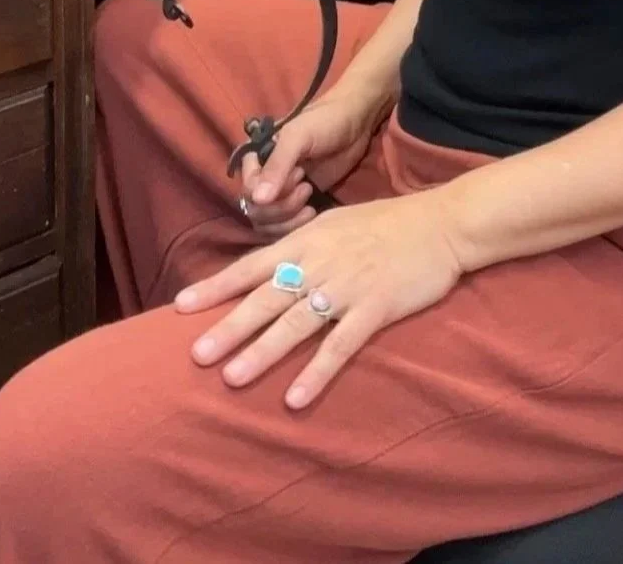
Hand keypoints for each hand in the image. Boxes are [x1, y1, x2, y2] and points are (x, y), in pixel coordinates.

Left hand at [176, 191, 463, 406]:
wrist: (441, 224)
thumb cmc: (387, 224)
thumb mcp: (336, 224)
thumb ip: (304, 247)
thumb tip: (269, 269)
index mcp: (308, 240)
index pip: (252, 265)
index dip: (216, 286)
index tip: (181, 307)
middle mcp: (320, 262)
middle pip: (266, 298)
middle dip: (229, 326)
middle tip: (196, 355)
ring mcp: (347, 286)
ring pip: (296, 323)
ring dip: (263, 352)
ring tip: (232, 378)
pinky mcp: (375, 308)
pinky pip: (340, 345)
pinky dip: (316, 372)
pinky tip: (295, 398)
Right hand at [239, 85, 386, 237]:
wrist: (355, 122)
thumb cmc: (324, 122)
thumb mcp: (298, 137)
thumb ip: (278, 166)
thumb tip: (257, 200)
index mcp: (257, 159)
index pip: (247, 191)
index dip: (268, 192)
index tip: (298, 172)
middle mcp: (265, 177)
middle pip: (256, 212)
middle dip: (280, 208)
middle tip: (306, 187)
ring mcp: (283, 193)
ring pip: (269, 224)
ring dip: (287, 220)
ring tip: (310, 200)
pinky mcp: (300, 203)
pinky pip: (286, 226)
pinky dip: (295, 227)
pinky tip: (312, 213)